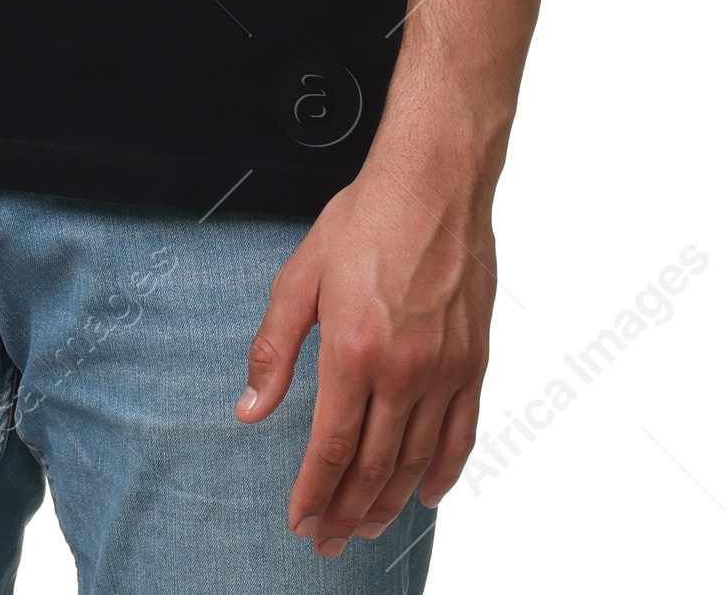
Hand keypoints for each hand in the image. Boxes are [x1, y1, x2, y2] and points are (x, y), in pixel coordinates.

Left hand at [235, 149, 493, 557]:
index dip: (313, 492)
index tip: (300, 521)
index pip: (332, 447)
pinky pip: (462, 434)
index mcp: (354, 351)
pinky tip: (427, 494)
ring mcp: (444, 369)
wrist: (434, 182)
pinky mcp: (473, 360)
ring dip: (389, 503)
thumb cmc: (366, 220)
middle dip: (345, 512)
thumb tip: (251, 407)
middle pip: (373, 467)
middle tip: (327, 541)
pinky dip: (444, 472)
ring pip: (416, 460)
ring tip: (366, 526)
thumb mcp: (300, 275)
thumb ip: (274, 348)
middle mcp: (404, 370)